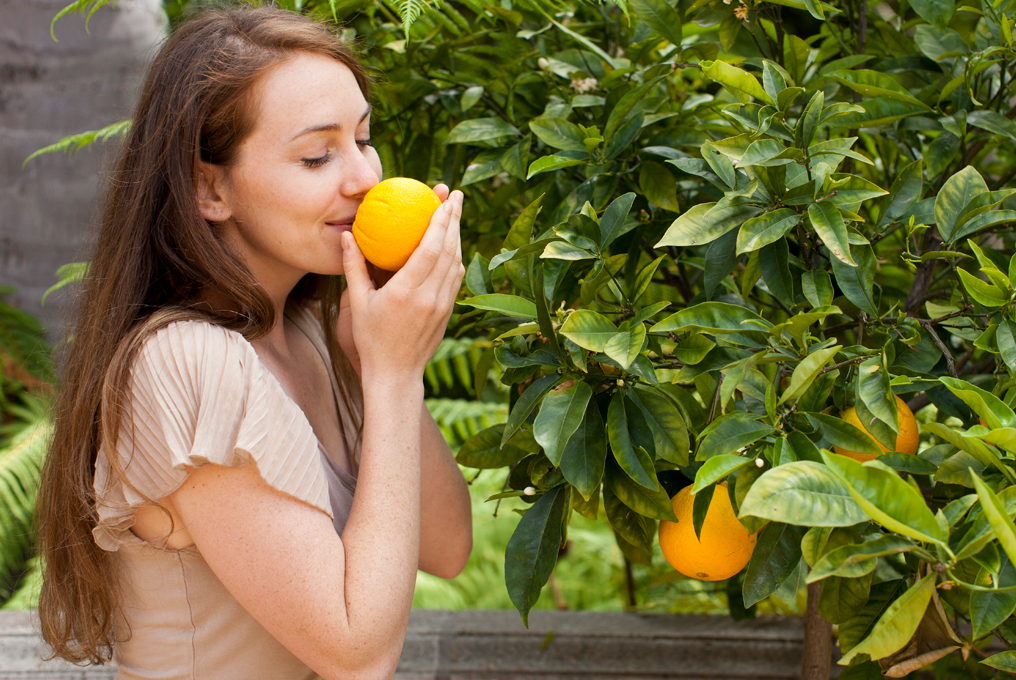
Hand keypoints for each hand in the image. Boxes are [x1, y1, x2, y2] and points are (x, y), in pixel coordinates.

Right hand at [339, 188, 463, 383]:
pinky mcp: (448, 311)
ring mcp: (442, 305)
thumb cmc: (372, 339)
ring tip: (455, 213)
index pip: (430, 249)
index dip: (440, 221)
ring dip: (457, 236)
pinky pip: (456, 278)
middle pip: (449, 250)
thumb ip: (354, 267)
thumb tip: (348, 235)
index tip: (445, 199)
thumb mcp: (358, 303)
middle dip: (454, 219)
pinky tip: (452, 245)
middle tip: (456, 195)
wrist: (395, 374)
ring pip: (456, 262)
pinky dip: (455, 257)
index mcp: (406, 292)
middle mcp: (430, 296)